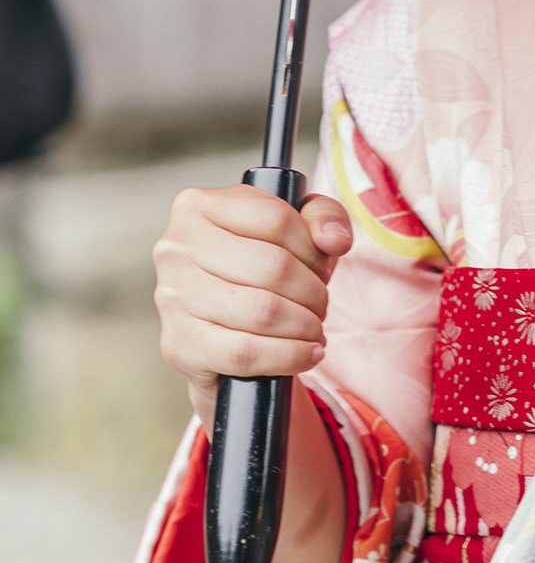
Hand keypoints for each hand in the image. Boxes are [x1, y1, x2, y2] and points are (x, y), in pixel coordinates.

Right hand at [153, 184, 352, 425]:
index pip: (277, 219)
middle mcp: (174, 248)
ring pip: (262, 311)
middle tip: (321, 304)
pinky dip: (288, 356)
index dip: (313, 247)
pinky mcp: (178, 345)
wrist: (223, 331)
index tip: (321, 265)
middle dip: (313, 291)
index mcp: (198, 206)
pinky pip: (245, 353)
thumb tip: (334, 241)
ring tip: (314, 327)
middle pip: (272, 267)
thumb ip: (325, 218)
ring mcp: (171, 298)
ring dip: (305, 324)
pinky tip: (306, 353)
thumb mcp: (298, 229)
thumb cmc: (262, 267)